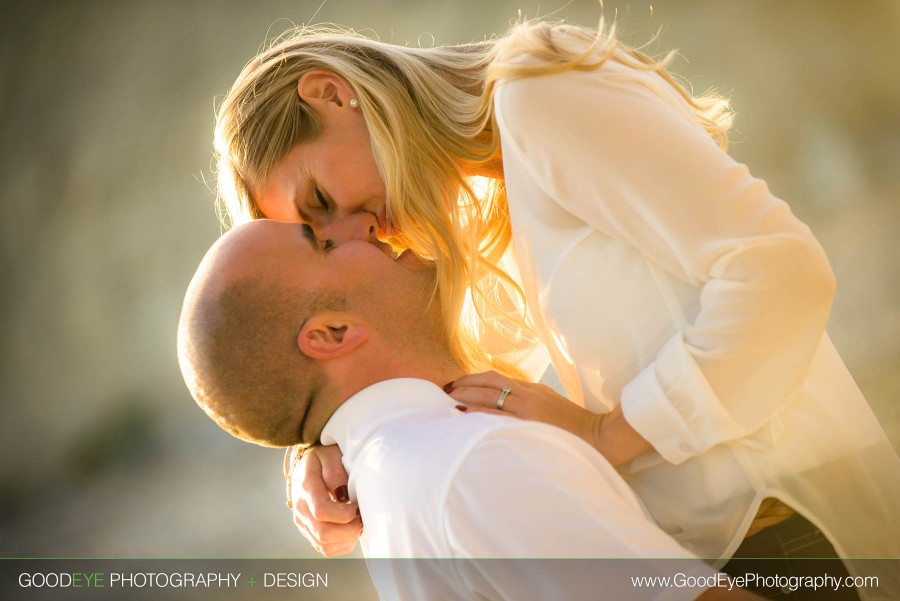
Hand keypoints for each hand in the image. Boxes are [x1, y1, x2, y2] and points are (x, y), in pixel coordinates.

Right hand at [289, 444, 361, 556]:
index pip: (322, 511)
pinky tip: (350, 528)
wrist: (305, 465)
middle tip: (362, 517)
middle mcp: (301, 509)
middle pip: (323, 533)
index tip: (358, 507)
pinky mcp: (308, 531)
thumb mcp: (330, 454)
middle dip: (349, 530)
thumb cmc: (323, 458)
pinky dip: (342, 544)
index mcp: (306, 487)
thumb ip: (335, 472)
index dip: (345, 514)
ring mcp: (303, 522)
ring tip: (357, 522)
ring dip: (347, 538)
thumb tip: (344, 496)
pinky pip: (326, 549)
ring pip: (325, 545)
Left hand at [447, 371, 651, 466]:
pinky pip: (497, 417)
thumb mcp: (551, 405)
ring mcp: (528, 410)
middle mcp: (529, 395)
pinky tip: (464, 416)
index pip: (497, 378)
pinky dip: (478, 414)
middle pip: (489, 383)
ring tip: (448, 400)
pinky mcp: (530, 425)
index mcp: (533, 389)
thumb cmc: (575, 427)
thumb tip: (505, 404)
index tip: (458, 383)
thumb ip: (530, 401)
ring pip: (490, 398)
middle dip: (465, 385)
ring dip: (466, 398)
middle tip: (445, 389)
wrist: (600, 436)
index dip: (474, 378)